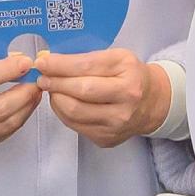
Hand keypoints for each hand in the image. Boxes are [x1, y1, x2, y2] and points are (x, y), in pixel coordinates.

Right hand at [0, 46, 43, 149]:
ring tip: (34, 92)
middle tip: (37, 81)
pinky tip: (24, 105)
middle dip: (23, 95)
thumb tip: (18, 56)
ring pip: (4, 125)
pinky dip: (18, 119)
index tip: (26, 62)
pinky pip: (2, 134)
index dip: (5, 71)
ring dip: (26, 108)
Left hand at [35, 46, 173, 147]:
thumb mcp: (117, 58)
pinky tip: (63, 102)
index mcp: (129, 72)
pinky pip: (75, 125)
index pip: (87, 67)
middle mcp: (126, 98)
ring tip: (52, 89)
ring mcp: (117, 122)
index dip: (60, 65)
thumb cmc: (130, 76)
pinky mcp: (107, 138)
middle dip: (55, 83)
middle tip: (42, 77)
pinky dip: (63, 112)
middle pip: (80, 91)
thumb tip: (51, 62)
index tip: (42, 62)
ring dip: (56, 99)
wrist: (152, 104)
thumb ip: (87, 58)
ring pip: (74, 112)